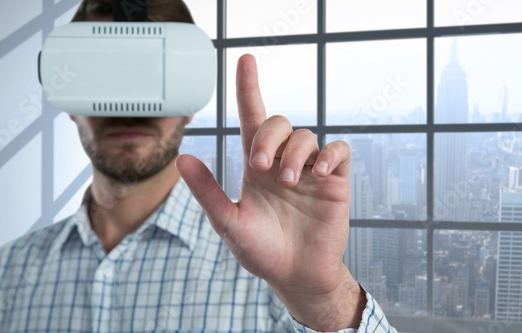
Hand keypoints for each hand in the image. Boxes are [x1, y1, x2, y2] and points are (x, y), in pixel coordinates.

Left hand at [176, 54, 362, 329]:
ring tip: (288, 182)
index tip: (244, 59)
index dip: (248, 87)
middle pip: (279, 122)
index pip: (252, 118)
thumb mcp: (228, 223)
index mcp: (257, 167)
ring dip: (294, 153)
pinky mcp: (336, 181)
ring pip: (306, 136)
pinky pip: (339, 150)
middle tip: (261, 166)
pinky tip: (319, 173)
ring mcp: (311, 171)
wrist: (296, 277)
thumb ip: (208, 192)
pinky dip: (331, 154)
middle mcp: (283, 162)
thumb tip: (182, 158)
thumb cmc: (261, 252)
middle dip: (269, 137)